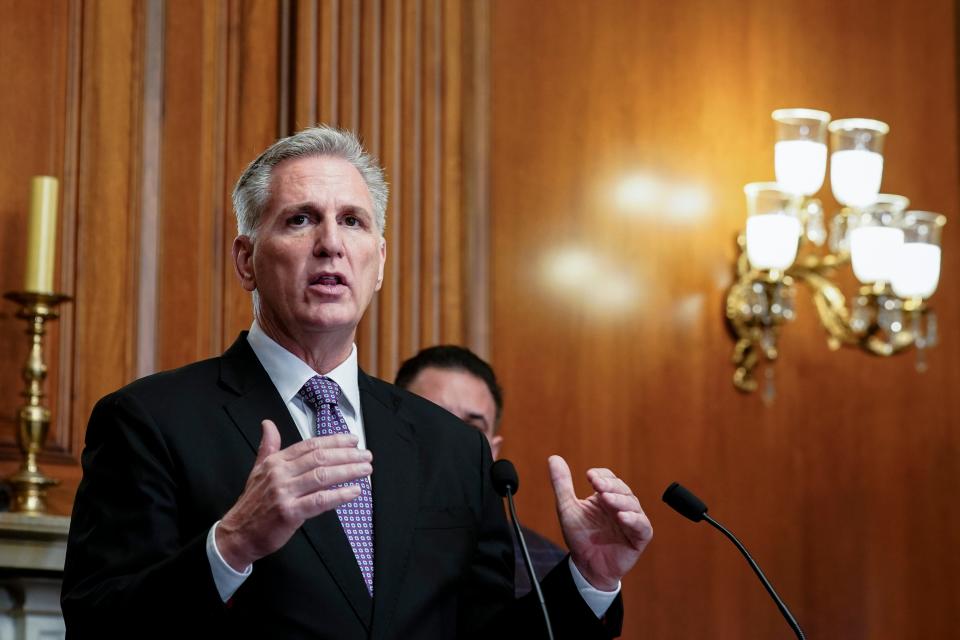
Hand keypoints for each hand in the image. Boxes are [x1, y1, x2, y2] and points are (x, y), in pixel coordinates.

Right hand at [216, 419, 371, 570]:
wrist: (237, 534)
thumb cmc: (252, 504)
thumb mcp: (258, 470)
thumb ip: (268, 447)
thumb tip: (268, 424)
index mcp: (275, 461)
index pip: (310, 445)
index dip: (334, 441)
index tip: (353, 441)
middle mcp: (280, 474)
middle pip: (320, 458)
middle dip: (347, 455)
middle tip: (366, 455)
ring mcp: (284, 492)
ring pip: (323, 476)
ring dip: (348, 471)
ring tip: (365, 469)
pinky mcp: (289, 512)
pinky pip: (320, 500)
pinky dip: (340, 495)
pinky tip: (355, 491)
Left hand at [549, 455, 652, 590]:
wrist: (586, 567)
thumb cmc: (580, 537)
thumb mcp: (567, 508)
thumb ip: (562, 484)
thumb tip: (553, 458)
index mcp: (606, 496)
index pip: (608, 478)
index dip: (601, 475)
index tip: (589, 476)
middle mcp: (621, 505)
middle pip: (621, 488)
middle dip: (610, 486)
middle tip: (598, 486)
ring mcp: (632, 520)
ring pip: (632, 504)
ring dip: (620, 500)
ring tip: (607, 499)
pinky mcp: (639, 537)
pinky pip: (642, 526)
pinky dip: (634, 520)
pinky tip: (622, 517)